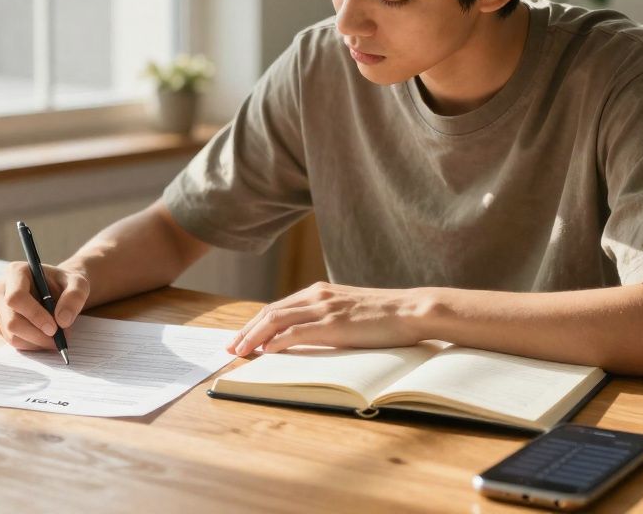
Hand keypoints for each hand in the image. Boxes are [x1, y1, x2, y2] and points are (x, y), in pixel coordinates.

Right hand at [0, 262, 89, 350]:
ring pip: (12, 335)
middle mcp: (0, 288)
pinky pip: (13, 341)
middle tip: (60, 339)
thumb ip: (74, 297)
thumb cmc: (65, 284)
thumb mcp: (78, 284)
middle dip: (38, 335)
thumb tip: (62, 321)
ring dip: (37, 342)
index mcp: (16, 272)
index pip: (16, 298)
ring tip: (57, 336)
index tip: (54, 328)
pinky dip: (32, 344)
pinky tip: (45, 337)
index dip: (34, 315)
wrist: (58, 291)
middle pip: (12, 321)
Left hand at [227, 282, 428, 355]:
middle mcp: (317, 295)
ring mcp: (324, 308)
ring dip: (253, 337)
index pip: (278, 307)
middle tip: (230, 346)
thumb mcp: (350, 311)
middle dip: (247, 331)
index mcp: (320, 292)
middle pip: (270, 312)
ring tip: (239, 352)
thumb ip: (329, 318)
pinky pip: (294, 333)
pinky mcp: (332, 324)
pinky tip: (264, 352)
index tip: (241, 337)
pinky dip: (275, 342)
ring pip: (276, 320)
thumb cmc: (387, 315)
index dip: (256, 323)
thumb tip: (312, 335)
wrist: (412, 310)